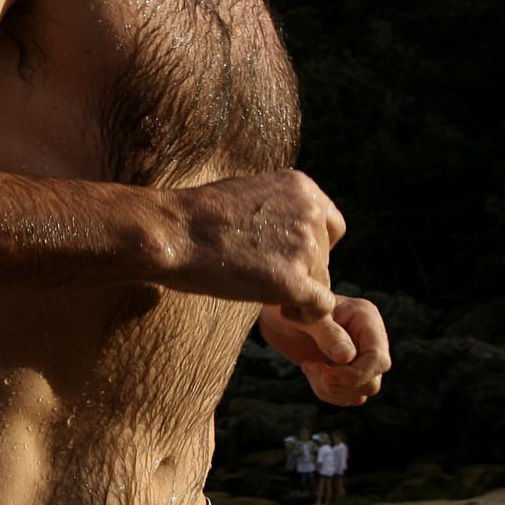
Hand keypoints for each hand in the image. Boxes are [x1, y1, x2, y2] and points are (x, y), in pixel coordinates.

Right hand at [166, 170, 343, 320]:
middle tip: (264, 278)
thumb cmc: (195, 217)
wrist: (173, 232)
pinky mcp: (293, 281)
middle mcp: (310, 213)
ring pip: (321, 282)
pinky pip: (320, 308)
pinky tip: (284, 312)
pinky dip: (308, 316)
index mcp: (301, 188)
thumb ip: (276, 209)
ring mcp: (305, 247)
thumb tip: (285, 234)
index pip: (331, 226)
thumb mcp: (246, 195)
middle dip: (302, 271)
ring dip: (297, 292)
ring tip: (262, 291)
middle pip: (324, 257)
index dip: (314, 246)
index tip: (288, 258)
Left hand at [260, 298, 390, 406]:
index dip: (355, 375)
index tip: (326, 373)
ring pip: (361, 392)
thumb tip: (347, 357)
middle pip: (372, 380)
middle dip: (339, 383)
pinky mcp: (348, 371)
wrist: (278, 315)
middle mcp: (368, 339)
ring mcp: (360, 357)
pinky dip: (329, 393)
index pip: (378, 359)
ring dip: (332, 390)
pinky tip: (312, 373)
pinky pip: (348, 395)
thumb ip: (327, 334)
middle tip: (311, 368)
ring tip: (309, 368)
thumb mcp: (306, 317)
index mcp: (366, 319)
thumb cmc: (292, 308)